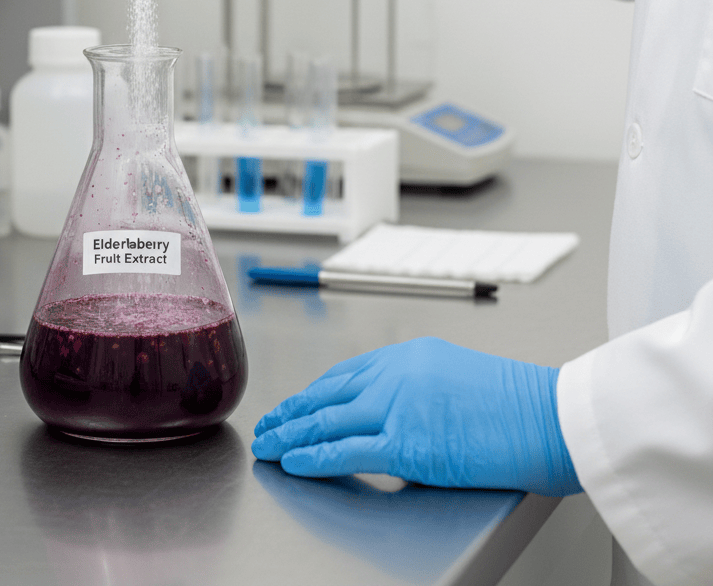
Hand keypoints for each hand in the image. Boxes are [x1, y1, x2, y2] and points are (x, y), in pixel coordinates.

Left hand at [251, 337, 581, 496]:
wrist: (550, 416)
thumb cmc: (517, 405)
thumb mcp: (455, 379)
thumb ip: (416, 394)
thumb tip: (393, 423)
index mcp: (407, 356)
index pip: (345, 374)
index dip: (313, 393)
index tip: (295, 404)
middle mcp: (395, 374)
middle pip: (326, 394)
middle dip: (290, 411)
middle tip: (268, 423)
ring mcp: (397, 406)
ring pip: (325, 420)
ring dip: (290, 434)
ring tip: (268, 444)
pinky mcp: (405, 442)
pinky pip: (344, 450)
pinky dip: (312, 456)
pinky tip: (293, 461)